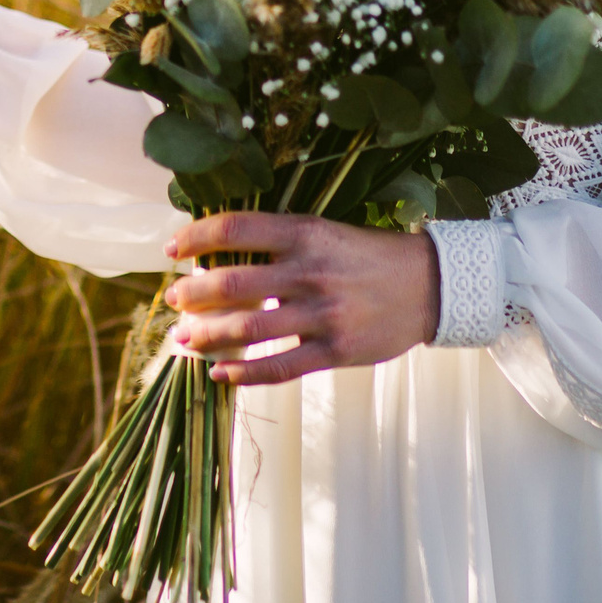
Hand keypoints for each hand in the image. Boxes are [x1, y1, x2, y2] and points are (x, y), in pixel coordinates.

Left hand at [161, 212, 439, 386]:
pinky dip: (244, 373)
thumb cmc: (366, 256)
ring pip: (249, 328)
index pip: (237, 229)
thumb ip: (279, 242)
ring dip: (207, 335)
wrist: (429, 286)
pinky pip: (280, 366)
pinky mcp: (336, 350)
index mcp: (305, 233)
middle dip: (193, 294)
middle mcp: (310, 271)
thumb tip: (219, 255)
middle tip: (174, 299)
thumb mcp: (324, 232)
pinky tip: (220, 373)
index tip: (172, 248)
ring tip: (184, 337)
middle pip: (233, 282)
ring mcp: (323, 314)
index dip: (197, 237)